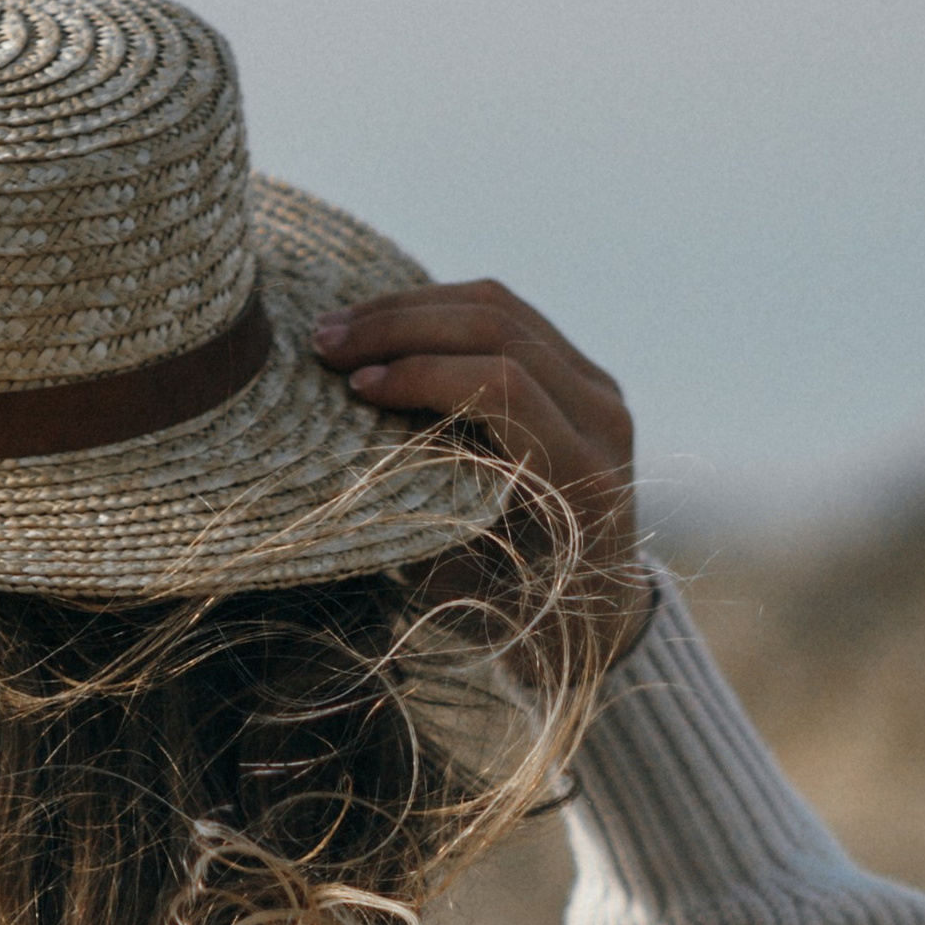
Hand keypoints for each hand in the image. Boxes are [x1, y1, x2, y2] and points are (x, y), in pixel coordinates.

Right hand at [310, 278, 647, 668]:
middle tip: (323, 342)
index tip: (353, 387)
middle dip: (401, 326)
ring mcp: (597, 388)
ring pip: (502, 308)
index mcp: (582, 478)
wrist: (598, 614)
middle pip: (501, 331)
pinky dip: (437, 311)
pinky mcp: (578, 371)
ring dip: (410, 308)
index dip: (422, 375)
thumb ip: (424, 518)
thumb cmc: (520, 617)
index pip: (504, 389)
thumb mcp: (468, 588)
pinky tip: (381, 326)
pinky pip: (507, 316)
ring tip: (338, 326)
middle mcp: (602, 420)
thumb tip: (344, 457)